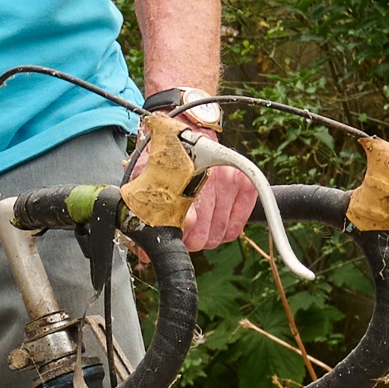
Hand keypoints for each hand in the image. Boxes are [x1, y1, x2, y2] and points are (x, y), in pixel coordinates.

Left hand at [149, 109, 262, 254]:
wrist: (187, 132)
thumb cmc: (165, 161)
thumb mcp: (147, 182)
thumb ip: (145, 217)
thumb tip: (144, 255)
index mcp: (182, 181)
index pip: (186, 225)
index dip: (177, 237)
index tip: (173, 233)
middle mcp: (209, 181)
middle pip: (203, 238)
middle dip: (191, 240)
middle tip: (185, 228)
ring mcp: (230, 182)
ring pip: (220, 235)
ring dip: (209, 235)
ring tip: (200, 221)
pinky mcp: (244, 185)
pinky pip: (236, 228)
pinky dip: (226, 230)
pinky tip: (216, 220)